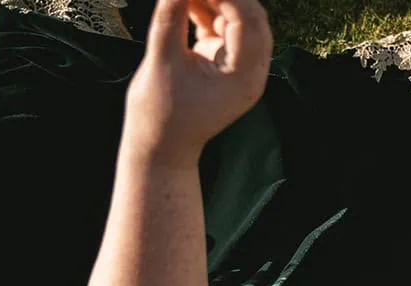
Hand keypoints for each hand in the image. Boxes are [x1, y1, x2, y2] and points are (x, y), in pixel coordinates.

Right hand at [121, 0, 272, 168]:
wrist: (160, 145)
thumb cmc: (159, 113)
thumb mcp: (162, 60)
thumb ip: (171, 17)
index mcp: (244, 78)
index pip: (247, 22)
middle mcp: (250, 72)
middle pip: (250, 18)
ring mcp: (239, 68)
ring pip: (237, 19)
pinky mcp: (224, 63)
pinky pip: (222, 27)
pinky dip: (204, 9)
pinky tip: (181, 0)